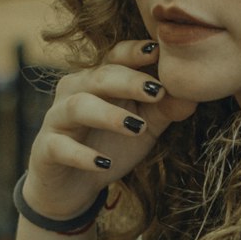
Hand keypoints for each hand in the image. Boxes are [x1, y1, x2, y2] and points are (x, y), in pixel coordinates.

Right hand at [24, 39, 196, 220]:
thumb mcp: (143, 127)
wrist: (70, 187)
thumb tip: (193, 94)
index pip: (115, 57)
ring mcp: (57, 119)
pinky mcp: (46, 149)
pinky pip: (60, 147)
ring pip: (78, 107)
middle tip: (157, 91)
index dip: (134, 53)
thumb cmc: (109, 146)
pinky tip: (104, 163)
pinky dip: (82, 155)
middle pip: (99, 77)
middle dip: (128, 81)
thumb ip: (165, 109)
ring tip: (136, 127)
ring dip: (108, 115)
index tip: (160, 52)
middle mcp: (75, 92)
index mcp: (98, 81)